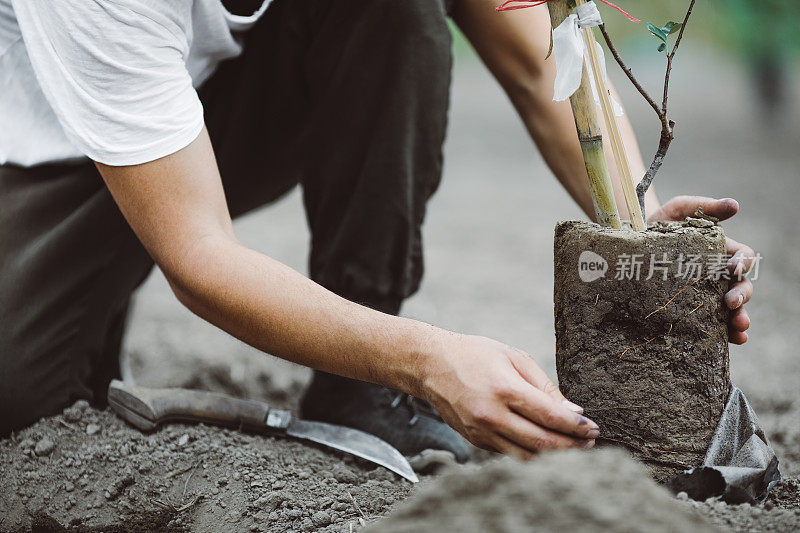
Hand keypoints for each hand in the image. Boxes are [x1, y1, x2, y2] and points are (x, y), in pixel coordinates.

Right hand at [419, 333, 597, 460]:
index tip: (594, 428)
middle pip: (542, 443)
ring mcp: (481, 431)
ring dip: (555, 456)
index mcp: (504, 389)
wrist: (430, 365)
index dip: (576, 426)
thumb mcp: (513, 357)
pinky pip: (510, 453)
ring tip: (574, 448)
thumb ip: (544, 386)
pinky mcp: (475, 441)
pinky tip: (547, 445)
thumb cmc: (475, 354)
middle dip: (572, 446)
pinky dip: (532, 453)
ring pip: (527, 457)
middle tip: (591, 442)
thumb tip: (573, 412)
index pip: (550, 416)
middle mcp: (491, 414)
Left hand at [648, 196, 753, 344]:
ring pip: (731, 310)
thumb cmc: (659, 224)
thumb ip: (704, 206)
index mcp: (720, 251)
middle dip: (742, 296)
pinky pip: (710, 323)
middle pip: (741, 286)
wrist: (630, 242)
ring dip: (739, 320)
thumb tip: (735, 205)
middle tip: (732, 303)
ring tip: (738, 330)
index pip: (742, 257)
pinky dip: (724, 333)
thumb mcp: (679, 209)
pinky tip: (729, 341)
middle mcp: (717, 274)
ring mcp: (705, 293)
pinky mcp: (691, 308)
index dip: (743, 263)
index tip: (734, 269)